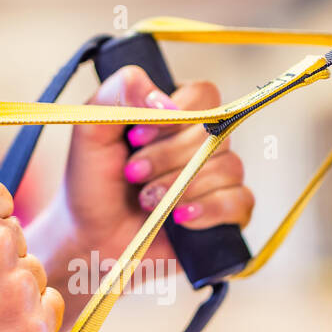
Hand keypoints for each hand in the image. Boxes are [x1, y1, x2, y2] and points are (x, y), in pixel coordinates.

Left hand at [25, 67, 253, 327]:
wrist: (91, 238)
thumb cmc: (92, 184)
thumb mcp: (91, 129)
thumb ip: (119, 93)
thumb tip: (163, 99)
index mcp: (176, 115)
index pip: (204, 96)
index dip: (174, 117)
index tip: (135, 138)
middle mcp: (202, 143)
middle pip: (216, 133)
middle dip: (168, 157)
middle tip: (133, 175)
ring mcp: (217, 178)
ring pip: (228, 167)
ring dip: (180, 187)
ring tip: (147, 201)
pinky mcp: (225, 213)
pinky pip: (240, 202)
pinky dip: (209, 209)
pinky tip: (180, 218)